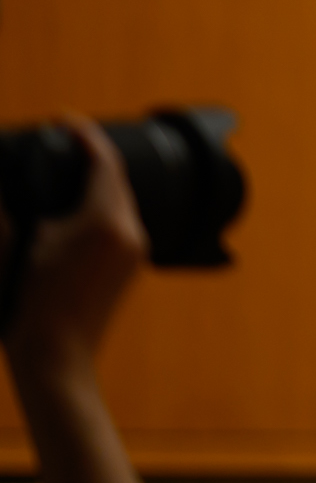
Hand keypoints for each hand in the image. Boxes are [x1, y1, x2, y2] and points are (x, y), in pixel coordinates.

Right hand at [2, 120, 145, 372]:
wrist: (57, 361)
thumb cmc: (29, 308)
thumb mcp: (13, 248)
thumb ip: (6, 212)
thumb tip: (2, 187)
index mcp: (105, 220)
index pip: (104, 162)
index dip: (85, 136)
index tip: (65, 120)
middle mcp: (130, 230)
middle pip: (116, 179)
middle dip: (92, 156)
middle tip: (65, 141)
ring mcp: (135, 250)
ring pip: (120, 201)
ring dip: (98, 182)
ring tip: (70, 169)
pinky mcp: (131, 266)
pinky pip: (120, 222)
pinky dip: (101, 207)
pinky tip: (78, 207)